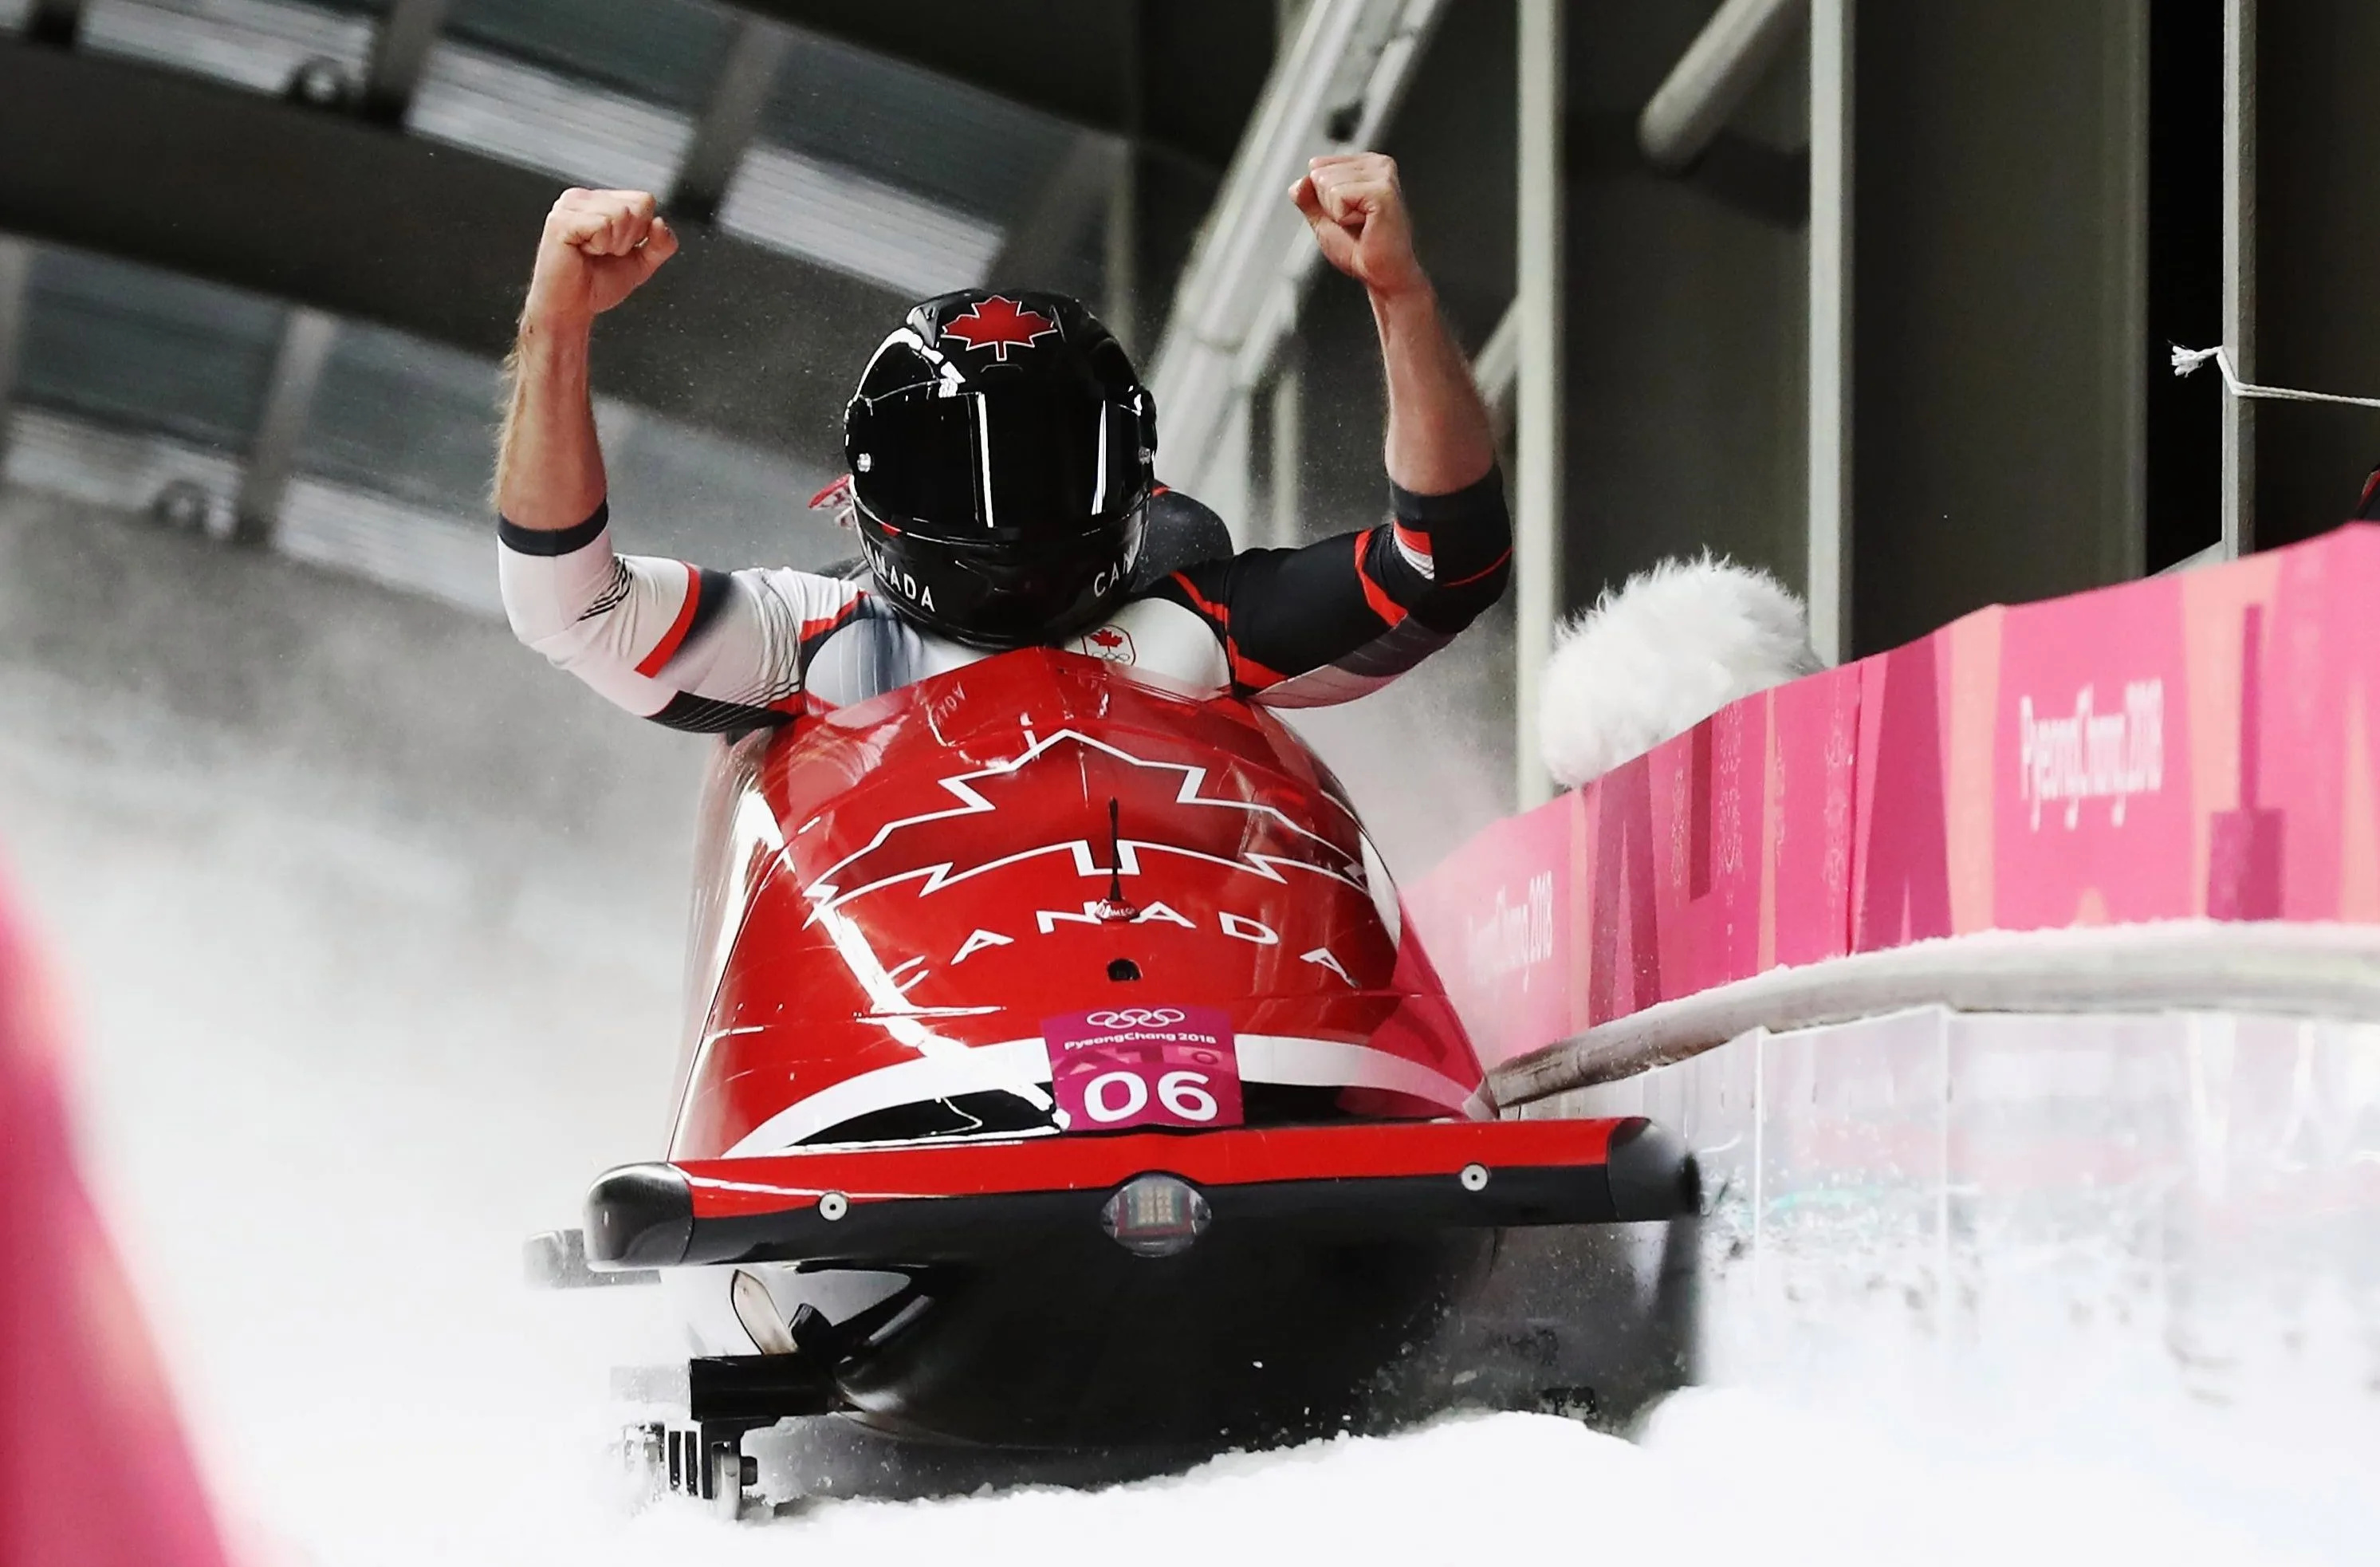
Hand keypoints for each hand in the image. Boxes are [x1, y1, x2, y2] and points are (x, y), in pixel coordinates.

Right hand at [521, 188, 678, 330]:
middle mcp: (584, 198)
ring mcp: (570, 206)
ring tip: (593, 252)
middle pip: (637, 206)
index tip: (618, 248)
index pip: (644, 200)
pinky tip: (583, 251)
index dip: (641, 232)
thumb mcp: (641, 263)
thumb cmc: (596, 284)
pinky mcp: (561, 220)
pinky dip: (600, 246)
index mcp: (600, 202)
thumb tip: (660, 223)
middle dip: (629, 239)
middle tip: (604, 253)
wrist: (570, 307)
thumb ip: (660, 244)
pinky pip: (603, 225)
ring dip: (614, 244)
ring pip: (622, 214)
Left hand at [1290, 153, 1428, 299]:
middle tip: (1356, 223)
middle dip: (1328, 206)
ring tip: (1362, 224)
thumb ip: (1307, 198)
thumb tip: (1299, 183)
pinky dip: (1343, 217)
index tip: (1348, 215)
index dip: (1322, 199)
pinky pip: (1338, 195)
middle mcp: (1377, 164)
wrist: (1382, 275)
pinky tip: (1366, 224)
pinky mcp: (1382, 190)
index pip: (1316, 166)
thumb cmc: (1360, 249)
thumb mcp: (1323, 219)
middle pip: (1319, 172)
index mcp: (1365, 165)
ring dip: (1337, 213)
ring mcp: (1382, 174)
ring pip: (1326, 183)